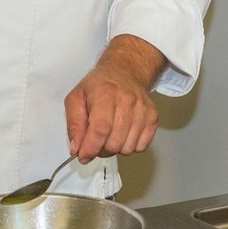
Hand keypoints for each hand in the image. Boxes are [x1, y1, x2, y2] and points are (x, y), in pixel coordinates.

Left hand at [63, 36, 164, 162]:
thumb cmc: (98, 86)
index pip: (100, 129)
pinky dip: (130, 146)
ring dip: (115, 148)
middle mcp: (128, 101)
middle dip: (101, 150)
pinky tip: (123, 133)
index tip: (83, 156)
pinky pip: (141, 147)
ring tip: (110, 134)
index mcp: (106, 94)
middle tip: (96, 142)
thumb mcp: (76, 99)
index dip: (90, 148)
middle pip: (114, 143)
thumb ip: (74, 124)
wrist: (124, 72)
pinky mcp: (153, 117)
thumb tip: (76, 149)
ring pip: (128, 148)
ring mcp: (143, 110)